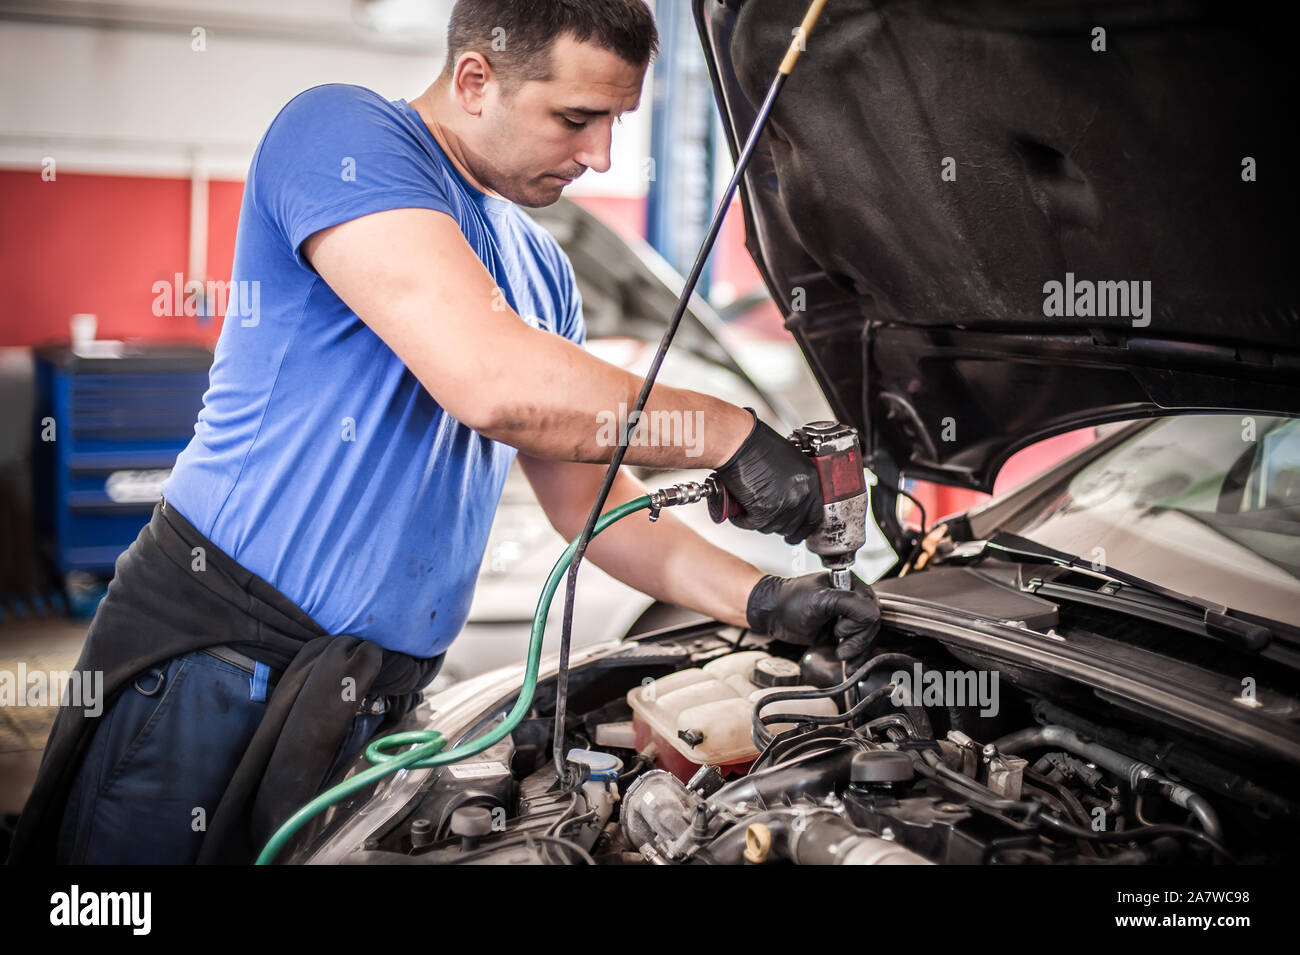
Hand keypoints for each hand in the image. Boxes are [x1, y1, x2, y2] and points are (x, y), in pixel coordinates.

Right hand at [713, 408, 821, 543]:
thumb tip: (788, 499)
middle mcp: (800, 495)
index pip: (814, 516)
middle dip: (778, 525)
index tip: (797, 531)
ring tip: (749, 508)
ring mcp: (783, 505)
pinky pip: (751, 524)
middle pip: (792, 526)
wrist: (739, 442)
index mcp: (810, 481)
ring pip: (771, 527)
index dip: (804, 527)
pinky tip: (738, 511)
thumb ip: (794, 483)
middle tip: (767, 520)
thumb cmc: (758, 444)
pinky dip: (742, 520)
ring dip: (759, 521)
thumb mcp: (789, 460)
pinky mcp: (763, 511)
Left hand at [746, 572, 881, 660]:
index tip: (839, 628)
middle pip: (871, 626)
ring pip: (867, 638)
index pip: (871, 609)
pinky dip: (855, 656)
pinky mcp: (842, 632)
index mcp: (850, 585)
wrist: (772, 615)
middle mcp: (852, 599)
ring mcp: (847, 617)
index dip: (857, 623)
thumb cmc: (789, 601)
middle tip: (839, 642)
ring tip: (841, 653)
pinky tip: (848, 662)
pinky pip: (857, 646)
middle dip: (857, 640)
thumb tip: (873, 614)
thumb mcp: (820, 600)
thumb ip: (849, 603)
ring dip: (857, 650)